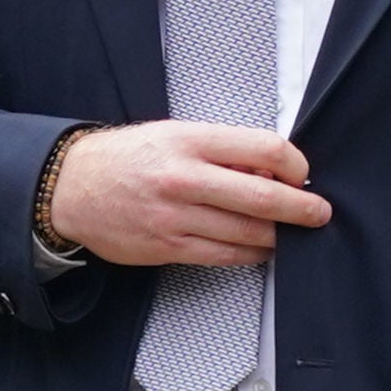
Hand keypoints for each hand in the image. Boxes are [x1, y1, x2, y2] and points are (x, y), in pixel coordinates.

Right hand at [48, 122, 331, 267]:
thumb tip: (272, 169)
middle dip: (301, 208)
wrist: (71, 188)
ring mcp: (175, 216)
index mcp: (190, 140)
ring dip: (278, 235)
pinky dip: (251, 254)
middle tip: (319, 213)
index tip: (302, 173)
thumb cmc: (127, 158)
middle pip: (263, 196)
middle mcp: (184, 177)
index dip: (295, 164)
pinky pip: (225, 256)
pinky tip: (260, 248)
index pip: (264, 149)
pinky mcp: (168, 247)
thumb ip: (222, 150)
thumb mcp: (175, 135)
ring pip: (249, 232)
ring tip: (288, 231)